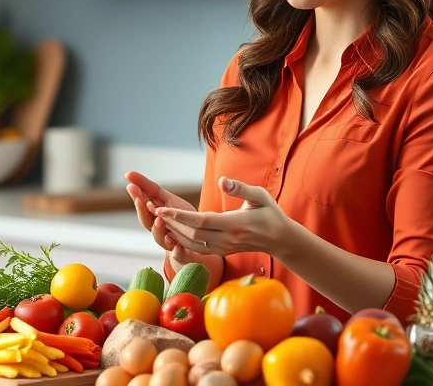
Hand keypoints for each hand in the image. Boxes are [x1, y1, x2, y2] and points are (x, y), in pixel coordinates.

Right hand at [125, 171, 201, 264]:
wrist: (200, 238)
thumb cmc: (180, 218)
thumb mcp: (166, 199)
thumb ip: (148, 188)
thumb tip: (128, 175)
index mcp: (154, 218)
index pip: (143, 208)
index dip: (137, 199)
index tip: (132, 187)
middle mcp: (160, 232)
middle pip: (148, 224)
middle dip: (144, 212)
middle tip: (142, 200)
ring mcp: (171, 244)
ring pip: (162, 240)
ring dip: (159, 231)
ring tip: (160, 220)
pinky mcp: (185, 254)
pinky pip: (181, 255)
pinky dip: (178, 253)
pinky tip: (178, 248)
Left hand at [155, 177, 293, 256]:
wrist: (279, 239)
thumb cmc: (270, 213)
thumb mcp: (260, 196)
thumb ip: (240, 188)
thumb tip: (222, 181)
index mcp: (235, 225)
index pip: (201, 222)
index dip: (180, 217)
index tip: (162, 209)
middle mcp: (227, 239)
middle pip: (192, 234)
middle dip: (171, 223)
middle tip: (153, 209)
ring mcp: (223, 247)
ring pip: (192, 243)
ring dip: (173, 231)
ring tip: (157, 217)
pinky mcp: (220, 251)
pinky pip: (197, 247)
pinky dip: (181, 239)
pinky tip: (171, 230)